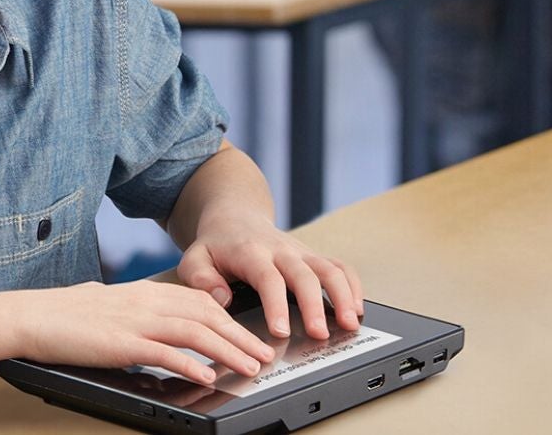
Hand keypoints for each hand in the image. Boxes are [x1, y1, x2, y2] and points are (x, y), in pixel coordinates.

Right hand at [10, 280, 275, 384]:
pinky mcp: (121, 343)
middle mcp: (144, 301)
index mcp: (143, 292)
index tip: (248, 334)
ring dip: (227, 350)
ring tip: (249, 367)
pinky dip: (189, 363)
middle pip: (206, 315)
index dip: (229, 317)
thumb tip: (147, 323)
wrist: (32, 315)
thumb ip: (133, 311)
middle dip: (240, 336)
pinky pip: (164, 353)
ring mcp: (134, 321)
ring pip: (194, 332)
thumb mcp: (107, 304)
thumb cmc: (63, 313)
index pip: (199, 300)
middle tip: (263, 354)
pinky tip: (207, 375)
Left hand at [176, 216, 363, 340]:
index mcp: (251, 252)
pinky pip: (340, 267)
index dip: (277, 305)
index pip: (268, 278)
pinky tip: (356, 309)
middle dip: (315, 306)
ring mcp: (301, 252)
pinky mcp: (313, 256)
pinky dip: (353, 286)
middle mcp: (281, 250)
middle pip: (304, 275)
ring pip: (330, 269)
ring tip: (349, 323)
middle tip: (320, 334)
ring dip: (343, 296)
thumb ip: (201, 278)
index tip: (281, 331)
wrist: (234, 216)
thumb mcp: (194, 258)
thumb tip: (221, 298)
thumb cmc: (215, 245)